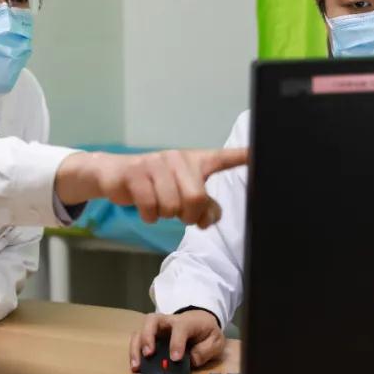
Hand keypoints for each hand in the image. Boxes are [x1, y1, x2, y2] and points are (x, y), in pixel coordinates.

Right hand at [56, 148, 247, 228]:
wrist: (113, 174)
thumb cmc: (154, 185)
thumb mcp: (180, 193)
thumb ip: (202, 207)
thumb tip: (209, 221)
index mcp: (195, 161)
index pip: (224, 157)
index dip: (244, 156)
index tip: (260, 153)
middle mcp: (178, 158)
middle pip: (196, 198)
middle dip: (188, 215)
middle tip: (178, 213)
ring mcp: (156, 163)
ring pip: (171, 206)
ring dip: (165, 215)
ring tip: (158, 205)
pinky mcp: (135, 173)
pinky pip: (150, 208)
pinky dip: (149, 216)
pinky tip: (145, 207)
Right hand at [129, 310, 223, 369]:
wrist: (200, 321)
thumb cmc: (206, 331)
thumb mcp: (215, 340)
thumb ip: (206, 350)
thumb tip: (191, 360)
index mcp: (186, 322)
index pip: (180, 328)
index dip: (176, 342)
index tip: (175, 359)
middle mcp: (168, 321)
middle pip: (152, 321)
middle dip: (147, 337)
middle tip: (148, 354)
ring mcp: (157, 328)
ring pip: (140, 330)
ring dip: (136, 347)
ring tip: (137, 365)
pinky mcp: (151, 336)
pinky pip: (138, 340)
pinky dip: (134, 352)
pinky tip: (136, 366)